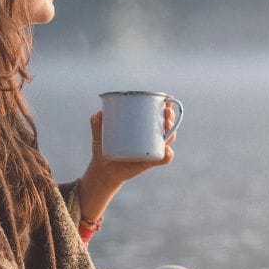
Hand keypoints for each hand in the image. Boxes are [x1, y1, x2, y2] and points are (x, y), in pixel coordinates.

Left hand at [75, 106, 175, 224]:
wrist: (103, 170)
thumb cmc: (103, 148)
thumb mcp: (98, 135)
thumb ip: (96, 125)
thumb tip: (98, 114)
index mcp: (141, 126)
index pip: (157, 114)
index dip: (165, 106)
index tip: (167, 98)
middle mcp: (149, 137)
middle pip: (166, 125)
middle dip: (170, 116)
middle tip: (166, 112)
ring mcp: (151, 149)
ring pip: (168, 139)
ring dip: (172, 132)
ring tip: (167, 127)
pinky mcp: (150, 162)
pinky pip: (164, 158)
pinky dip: (168, 155)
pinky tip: (166, 150)